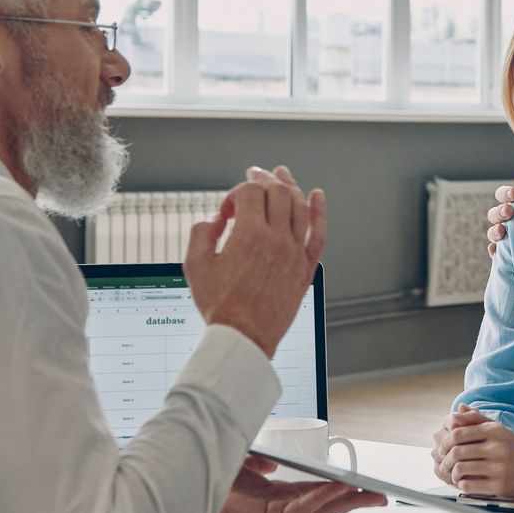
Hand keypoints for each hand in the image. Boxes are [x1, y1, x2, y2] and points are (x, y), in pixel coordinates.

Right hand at [185, 165, 326, 356]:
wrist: (244, 337)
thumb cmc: (220, 305)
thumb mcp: (194, 265)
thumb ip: (200, 233)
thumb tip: (215, 221)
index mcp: (250, 235)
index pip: (250, 192)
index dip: (234, 194)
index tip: (226, 214)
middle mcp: (277, 239)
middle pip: (277, 192)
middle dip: (263, 180)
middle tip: (253, 177)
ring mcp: (295, 252)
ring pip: (299, 206)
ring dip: (289, 186)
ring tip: (281, 175)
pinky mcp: (305, 268)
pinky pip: (318, 233)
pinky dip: (319, 212)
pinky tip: (317, 196)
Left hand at [212, 454, 385, 512]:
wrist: (189, 487)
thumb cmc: (212, 484)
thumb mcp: (242, 465)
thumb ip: (257, 462)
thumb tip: (270, 462)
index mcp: (277, 499)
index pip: (317, 496)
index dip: (340, 492)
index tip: (362, 487)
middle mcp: (280, 511)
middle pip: (326, 508)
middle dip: (355, 502)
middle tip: (380, 496)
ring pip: (320, 510)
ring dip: (346, 501)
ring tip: (368, 494)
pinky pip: (302, 508)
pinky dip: (322, 498)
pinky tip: (338, 490)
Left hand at [431, 408, 513, 497]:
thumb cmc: (513, 449)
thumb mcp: (498, 429)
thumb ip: (478, 419)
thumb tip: (459, 409)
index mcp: (495, 431)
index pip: (459, 432)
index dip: (445, 441)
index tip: (442, 448)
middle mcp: (497, 448)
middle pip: (457, 452)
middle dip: (445, 459)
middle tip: (444, 463)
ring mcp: (499, 468)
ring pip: (461, 469)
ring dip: (452, 473)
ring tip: (453, 473)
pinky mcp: (499, 485)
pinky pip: (469, 485)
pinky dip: (461, 484)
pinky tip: (464, 482)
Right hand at [486, 168, 513, 255]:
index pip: (502, 195)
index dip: (504, 193)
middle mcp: (512, 219)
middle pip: (494, 214)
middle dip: (499, 212)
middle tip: (510, 211)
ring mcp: (512, 236)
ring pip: (494, 233)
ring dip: (494, 230)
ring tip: (502, 230)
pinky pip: (499, 254)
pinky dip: (494, 251)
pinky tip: (496, 249)